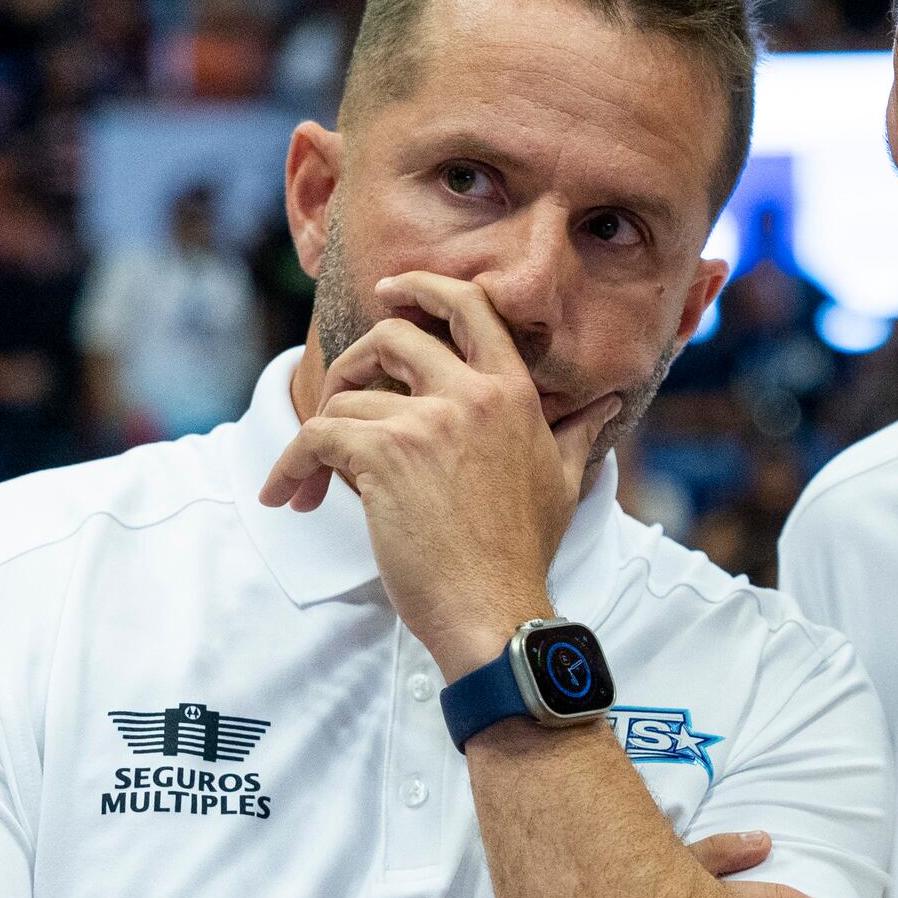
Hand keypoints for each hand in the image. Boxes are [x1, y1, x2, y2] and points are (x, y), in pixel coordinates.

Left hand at [258, 273, 621, 678]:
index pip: (471, 309)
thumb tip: (610, 402)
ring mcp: (426, 422)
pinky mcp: (384, 454)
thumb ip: (577, 431)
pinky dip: (291, 465)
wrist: (495, 609)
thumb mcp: (563, 481)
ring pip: (347, 397)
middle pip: (393, 336)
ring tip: (314, 480)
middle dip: (354, 361)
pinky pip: (316, 436)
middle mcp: (470, 395)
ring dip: (321, 437)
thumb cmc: (523, 553)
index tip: (391, 290)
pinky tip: (287, 494)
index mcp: (512, 394)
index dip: (424, 288)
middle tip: (338, 399)